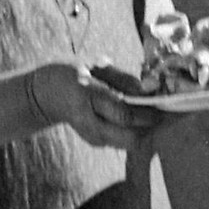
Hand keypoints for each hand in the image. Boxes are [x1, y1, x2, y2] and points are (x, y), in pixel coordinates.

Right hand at [29, 61, 161, 149]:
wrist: (45, 96)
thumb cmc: (72, 73)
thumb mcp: (94, 65)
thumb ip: (122, 78)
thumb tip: (149, 89)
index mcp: (87, 96)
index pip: (123, 114)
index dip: (147, 112)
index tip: (162, 103)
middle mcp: (89, 121)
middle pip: (129, 137)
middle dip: (150, 127)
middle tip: (161, 112)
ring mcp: (92, 136)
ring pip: (129, 144)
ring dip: (145, 131)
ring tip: (151, 113)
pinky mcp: (96, 142)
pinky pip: (124, 142)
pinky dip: (136, 132)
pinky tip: (139, 118)